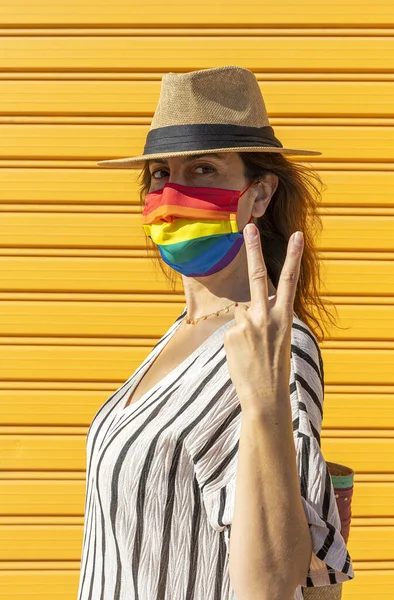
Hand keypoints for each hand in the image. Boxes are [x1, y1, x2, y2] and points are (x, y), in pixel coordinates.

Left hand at [223, 223, 303, 413]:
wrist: (265, 395)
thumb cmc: (274, 366)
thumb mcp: (279, 337)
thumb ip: (266, 317)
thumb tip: (245, 307)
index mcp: (284, 317)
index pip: (289, 281)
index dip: (294, 257)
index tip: (298, 236)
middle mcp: (265, 316)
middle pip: (258, 276)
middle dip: (253, 249)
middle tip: (248, 228)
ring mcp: (247, 324)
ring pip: (240, 314)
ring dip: (244, 329)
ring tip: (252, 351)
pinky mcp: (230, 333)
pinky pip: (231, 330)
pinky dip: (234, 341)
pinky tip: (242, 355)